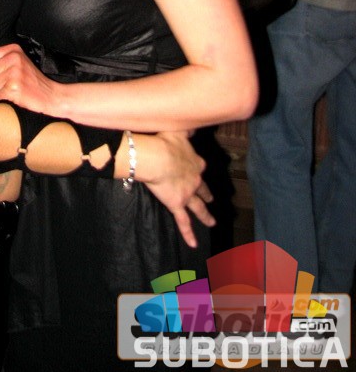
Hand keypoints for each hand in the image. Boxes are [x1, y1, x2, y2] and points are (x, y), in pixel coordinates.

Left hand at [0, 44, 61, 113]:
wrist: (53, 96)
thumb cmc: (32, 83)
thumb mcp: (19, 65)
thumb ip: (0, 63)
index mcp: (13, 50)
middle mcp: (14, 58)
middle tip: (1, 90)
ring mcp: (14, 72)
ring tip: (8, 95)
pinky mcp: (14, 87)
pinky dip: (0, 102)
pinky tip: (11, 100)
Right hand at [138, 131, 214, 247]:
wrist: (159, 157)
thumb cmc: (165, 142)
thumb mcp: (178, 131)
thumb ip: (186, 131)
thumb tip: (192, 127)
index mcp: (194, 162)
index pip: (199, 165)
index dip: (198, 167)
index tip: (199, 168)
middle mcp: (194, 179)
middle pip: (203, 189)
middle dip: (207, 194)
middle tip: (211, 199)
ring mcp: (187, 194)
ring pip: (199, 207)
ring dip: (205, 215)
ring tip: (212, 222)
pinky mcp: (178, 205)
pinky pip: (184, 222)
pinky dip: (189, 233)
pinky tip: (193, 243)